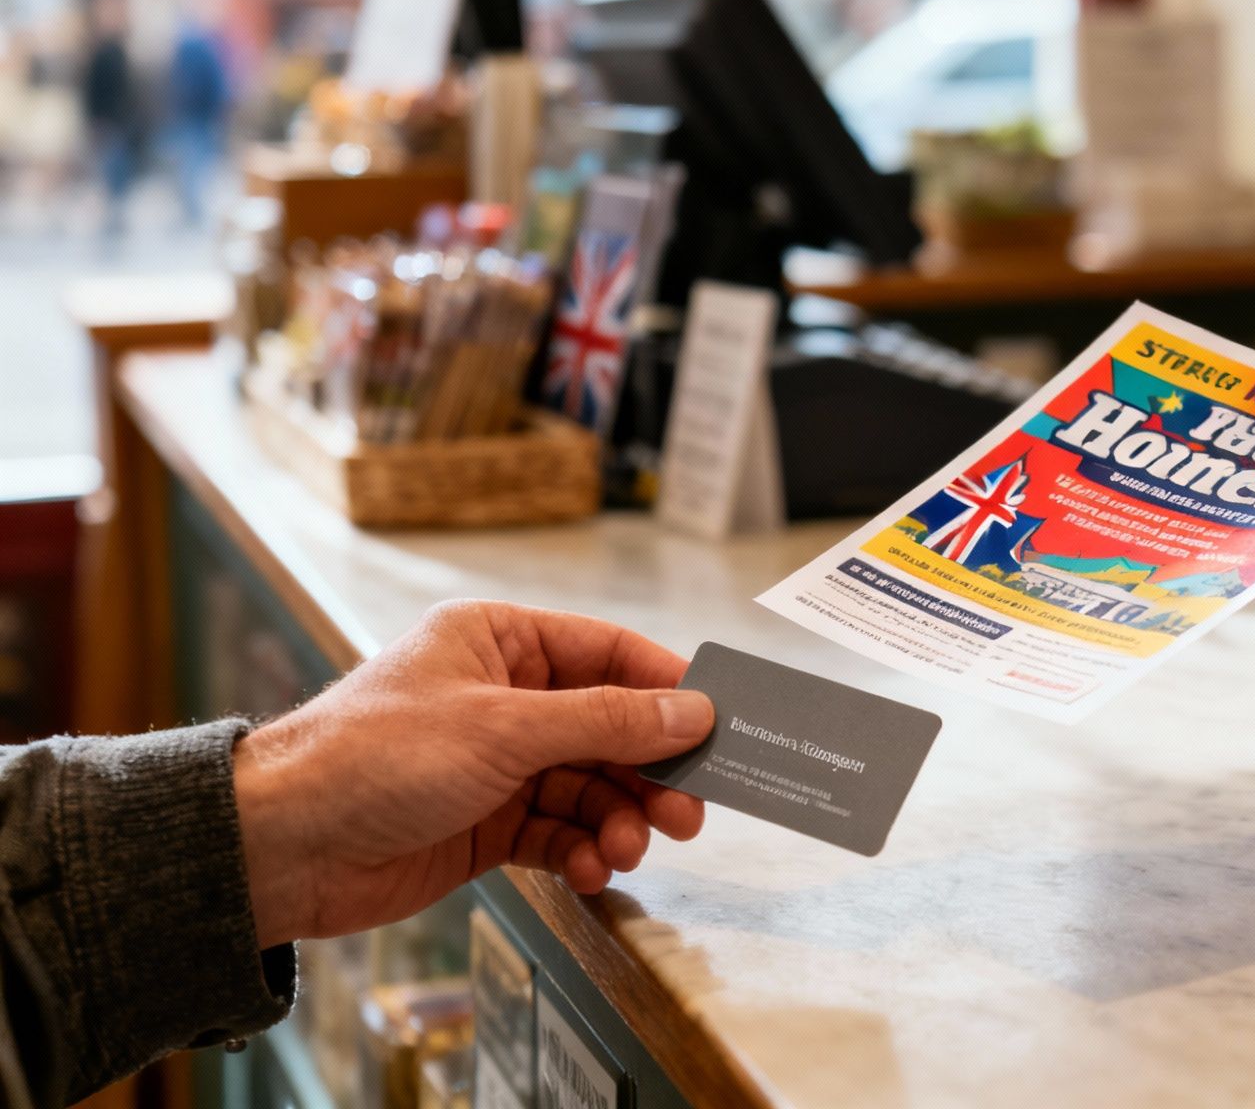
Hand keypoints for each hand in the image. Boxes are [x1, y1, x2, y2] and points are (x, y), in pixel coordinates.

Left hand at [233, 600, 714, 946]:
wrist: (281, 847)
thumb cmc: (370, 758)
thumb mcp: (503, 728)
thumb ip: (606, 721)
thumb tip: (691, 710)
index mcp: (499, 641)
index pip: (609, 654)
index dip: (666, 689)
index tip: (717, 726)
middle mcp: (502, 696)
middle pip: (609, 728)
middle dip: (650, 771)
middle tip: (688, 811)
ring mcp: (496, 763)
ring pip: (591, 786)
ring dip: (619, 819)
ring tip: (630, 848)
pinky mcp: (487, 823)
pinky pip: (559, 831)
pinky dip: (583, 850)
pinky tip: (593, 868)